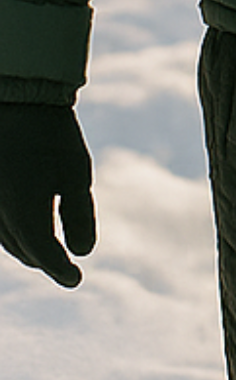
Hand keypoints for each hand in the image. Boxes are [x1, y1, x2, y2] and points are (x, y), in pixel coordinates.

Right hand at [0, 102, 94, 287]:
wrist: (16, 99)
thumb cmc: (52, 136)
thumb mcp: (77, 175)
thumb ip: (79, 217)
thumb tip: (83, 253)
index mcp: (23, 211)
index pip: (43, 254)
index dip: (61, 271)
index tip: (75, 280)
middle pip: (22, 250)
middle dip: (45, 260)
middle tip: (66, 267)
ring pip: (6, 239)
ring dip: (27, 247)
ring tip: (49, 250)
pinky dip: (13, 230)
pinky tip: (28, 227)